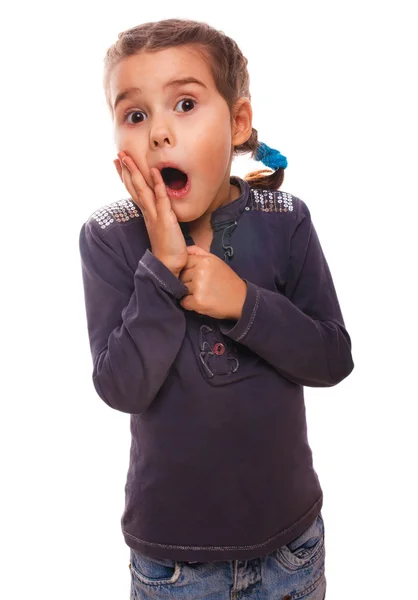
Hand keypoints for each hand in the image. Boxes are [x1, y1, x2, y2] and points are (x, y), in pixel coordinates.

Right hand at [114, 151, 187, 275]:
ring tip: (128, 157)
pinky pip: (160, 198)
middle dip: (126, 170)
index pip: (134, 191)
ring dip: (135, 172)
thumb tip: (161, 208)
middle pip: (134, 187)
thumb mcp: (162, 227)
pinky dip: (157, 184)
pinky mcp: (165, 218)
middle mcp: (147, 212)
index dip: (126, 177)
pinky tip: (154, 171)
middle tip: (118, 154)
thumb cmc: (168, 248)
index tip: (119, 163)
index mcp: (146, 213)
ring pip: (142, 189)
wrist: (168, 265)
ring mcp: (154, 214)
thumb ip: (160, 216)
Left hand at [179, 245, 246, 319]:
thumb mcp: (216, 261)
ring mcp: (199, 287)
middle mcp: (201, 272)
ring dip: (189, 294)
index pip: (184, 263)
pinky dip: (190, 304)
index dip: (189, 271)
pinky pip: (184, 302)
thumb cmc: (227, 280)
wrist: (241, 300)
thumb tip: (184, 248)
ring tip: (203, 294)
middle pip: (181, 276)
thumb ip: (199, 252)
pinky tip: (201, 302)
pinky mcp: (198, 301)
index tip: (197, 276)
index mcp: (205, 260)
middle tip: (202, 286)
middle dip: (187, 282)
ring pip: (181, 289)